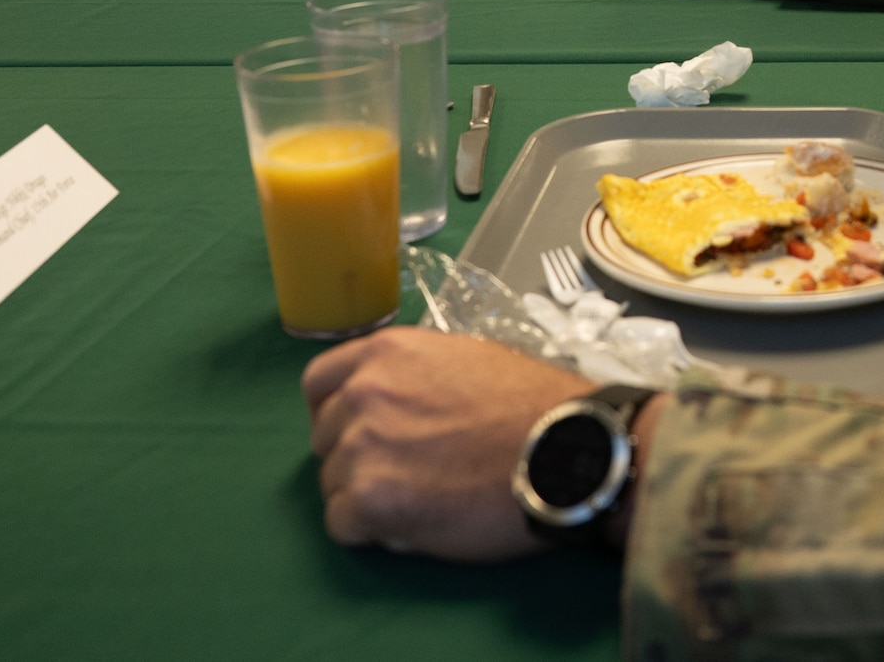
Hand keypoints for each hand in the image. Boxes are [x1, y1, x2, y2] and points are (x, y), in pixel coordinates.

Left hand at [303, 328, 592, 561]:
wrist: (564, 449)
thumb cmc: (530, 406)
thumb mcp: (463, 359)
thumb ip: (412, 376)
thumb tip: (392, 406)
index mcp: (386, 352)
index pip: (318, 383)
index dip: (336, 412)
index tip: (362, 431)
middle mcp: (363, 392)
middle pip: (324, 438)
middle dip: (356, 457)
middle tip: (407, 472)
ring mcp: (363, 445)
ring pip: (332, 484)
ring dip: (366, 496)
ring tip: (421, 499)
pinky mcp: (372, 499)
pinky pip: (342, 524)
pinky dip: (370, 531)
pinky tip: (413, 523)